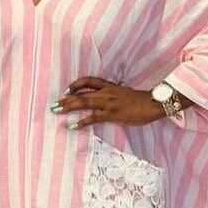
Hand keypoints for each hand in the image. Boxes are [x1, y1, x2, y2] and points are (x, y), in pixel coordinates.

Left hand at [50, 77, 164, 128]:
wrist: (153, 103)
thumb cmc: (141, 101)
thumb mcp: (125, 94)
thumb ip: (113, 96)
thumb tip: (106, 101)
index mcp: (109, 86)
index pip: (89, 81)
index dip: (76, 84)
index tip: (67, 90)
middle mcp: (106, 92)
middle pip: (81, 93)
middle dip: (66, 99)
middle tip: (53, 104)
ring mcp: (108, 103)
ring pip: (84, 102)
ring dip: (68, 106)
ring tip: (57, 110)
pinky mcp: (111, 113)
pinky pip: (93, 118)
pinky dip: (81, 122)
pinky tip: (72, 126)